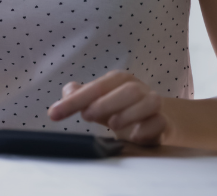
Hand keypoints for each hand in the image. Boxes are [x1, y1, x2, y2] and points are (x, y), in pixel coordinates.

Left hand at [47, 71, 170, 145]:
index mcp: (119, 81)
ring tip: (112, 124)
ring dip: (129, 113)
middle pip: (127, 90)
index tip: (54, 114)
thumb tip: (68, 90)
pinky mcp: (163, 122)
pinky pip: (160, 122)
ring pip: (149, 102)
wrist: (151, 122)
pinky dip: (147, 129)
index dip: (75, 99)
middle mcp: (138, 89)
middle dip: (105, 102)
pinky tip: (134, 136)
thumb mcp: (97, 102)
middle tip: (86, 116)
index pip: (97, 86)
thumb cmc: (119, 109)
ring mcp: (153, 105)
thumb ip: (80, 96)